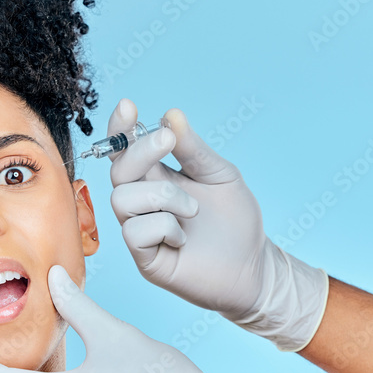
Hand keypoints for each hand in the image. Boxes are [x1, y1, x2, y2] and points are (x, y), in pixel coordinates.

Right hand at [105, 98, 329, 351]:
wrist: (254, 266)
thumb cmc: (235, 221)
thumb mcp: (219, 174)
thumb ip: (193, 149)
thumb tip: (171, 115)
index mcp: (157, 177)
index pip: (126, 150)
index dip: (120, 128)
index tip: (128, 106)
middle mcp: (143, 202)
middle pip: (118, 170)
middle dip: (140, 151)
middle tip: (167, 140)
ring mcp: (141, 230)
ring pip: (122, 200)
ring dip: (162, 196)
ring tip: (192, 210)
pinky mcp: (145, 258)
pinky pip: (134, 233)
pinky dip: (163, 227)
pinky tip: (183, 237)